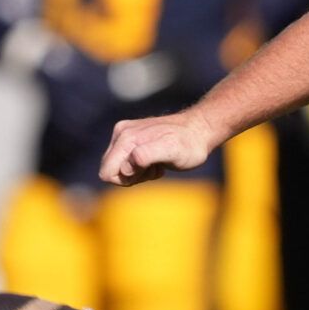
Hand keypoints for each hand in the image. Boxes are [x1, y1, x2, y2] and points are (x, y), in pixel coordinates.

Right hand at [101, 106, 222, 186]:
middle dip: (132, 175)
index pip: (108, 172)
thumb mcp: (171, 151)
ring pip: (121, 168)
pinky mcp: (132, 139)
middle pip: (112, 170)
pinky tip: (159, 161)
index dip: (128, 179)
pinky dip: (143, 167)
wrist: (200, 130)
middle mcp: (121, 133)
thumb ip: (147, 156)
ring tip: (158, 163)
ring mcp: (125, 135)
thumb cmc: (188, 144)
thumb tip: (127, 166)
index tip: (148, 170)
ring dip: (139, 172)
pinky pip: (128, 163)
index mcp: (125, 138)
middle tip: (154, 167)